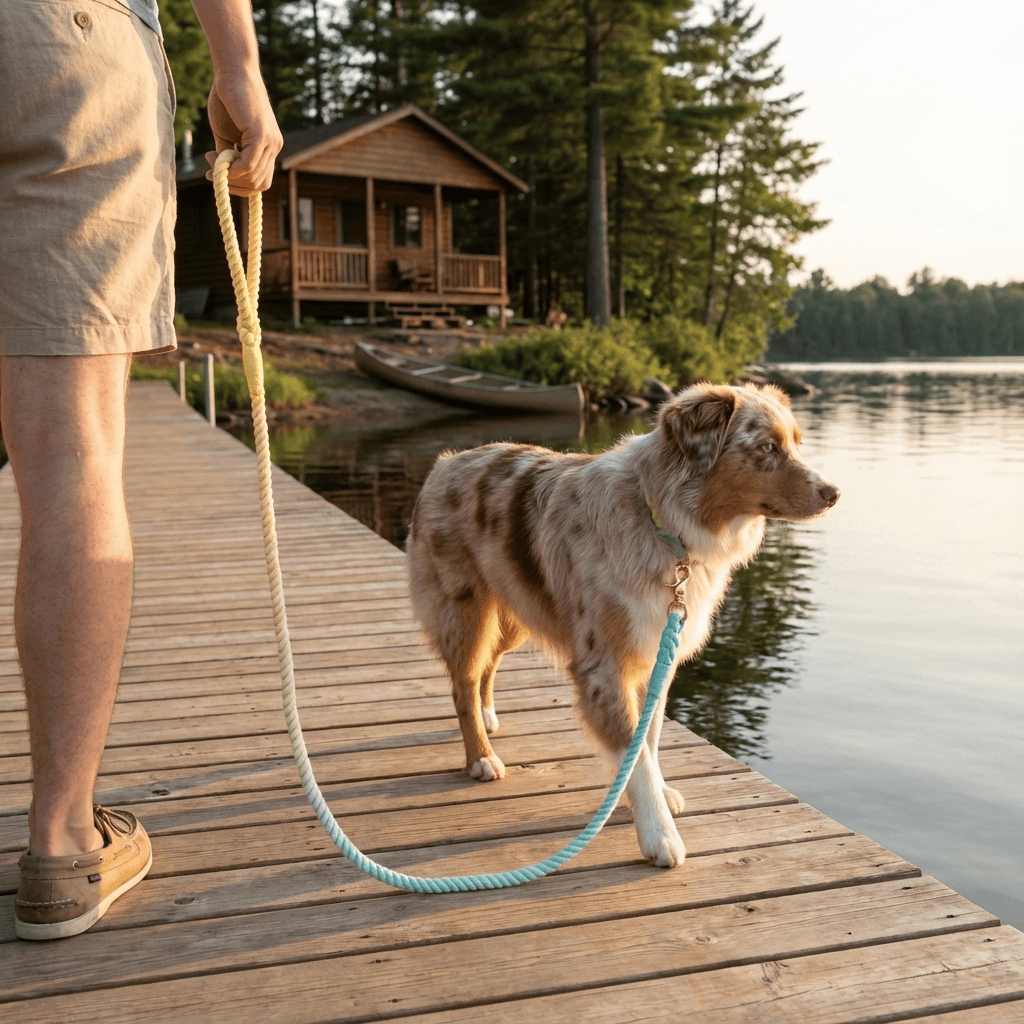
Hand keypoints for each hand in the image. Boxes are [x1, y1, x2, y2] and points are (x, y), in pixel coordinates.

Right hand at [203, 70, 282, 196]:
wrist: (232, 71)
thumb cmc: (228, 98)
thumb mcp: (226, 133)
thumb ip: (228, 155)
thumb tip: (223, 175)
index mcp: (269, 147)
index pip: (261, 182)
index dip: (240, 186)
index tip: (218, 177)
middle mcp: (274, 146)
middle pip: (258, 184)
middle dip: (233, 183)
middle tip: (212, 169)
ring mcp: (271, 142)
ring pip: (253, 177)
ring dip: (229, 175)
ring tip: (212, 159)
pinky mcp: (262, 135)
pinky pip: (249, 165)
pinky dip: (233, 169)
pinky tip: (219, 160)